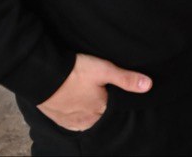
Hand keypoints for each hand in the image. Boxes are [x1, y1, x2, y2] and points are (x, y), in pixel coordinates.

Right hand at [37, 54, 151, 130]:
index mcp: (100, 110)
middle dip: (100, 105)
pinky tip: (73, 102)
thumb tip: (148, 85)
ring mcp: (71, 121)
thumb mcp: (104, 70)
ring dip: (86, 110)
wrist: (43, 75)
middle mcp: (86, 120)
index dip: (113, 100)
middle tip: (96, 91)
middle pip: (99, 115)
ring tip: (84, 95)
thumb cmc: (75, 72)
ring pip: (84, 118)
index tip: (111, 91)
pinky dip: (73, 113)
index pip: (113, 110)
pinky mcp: (57, 119)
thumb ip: (126, 79)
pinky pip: (70, 120)